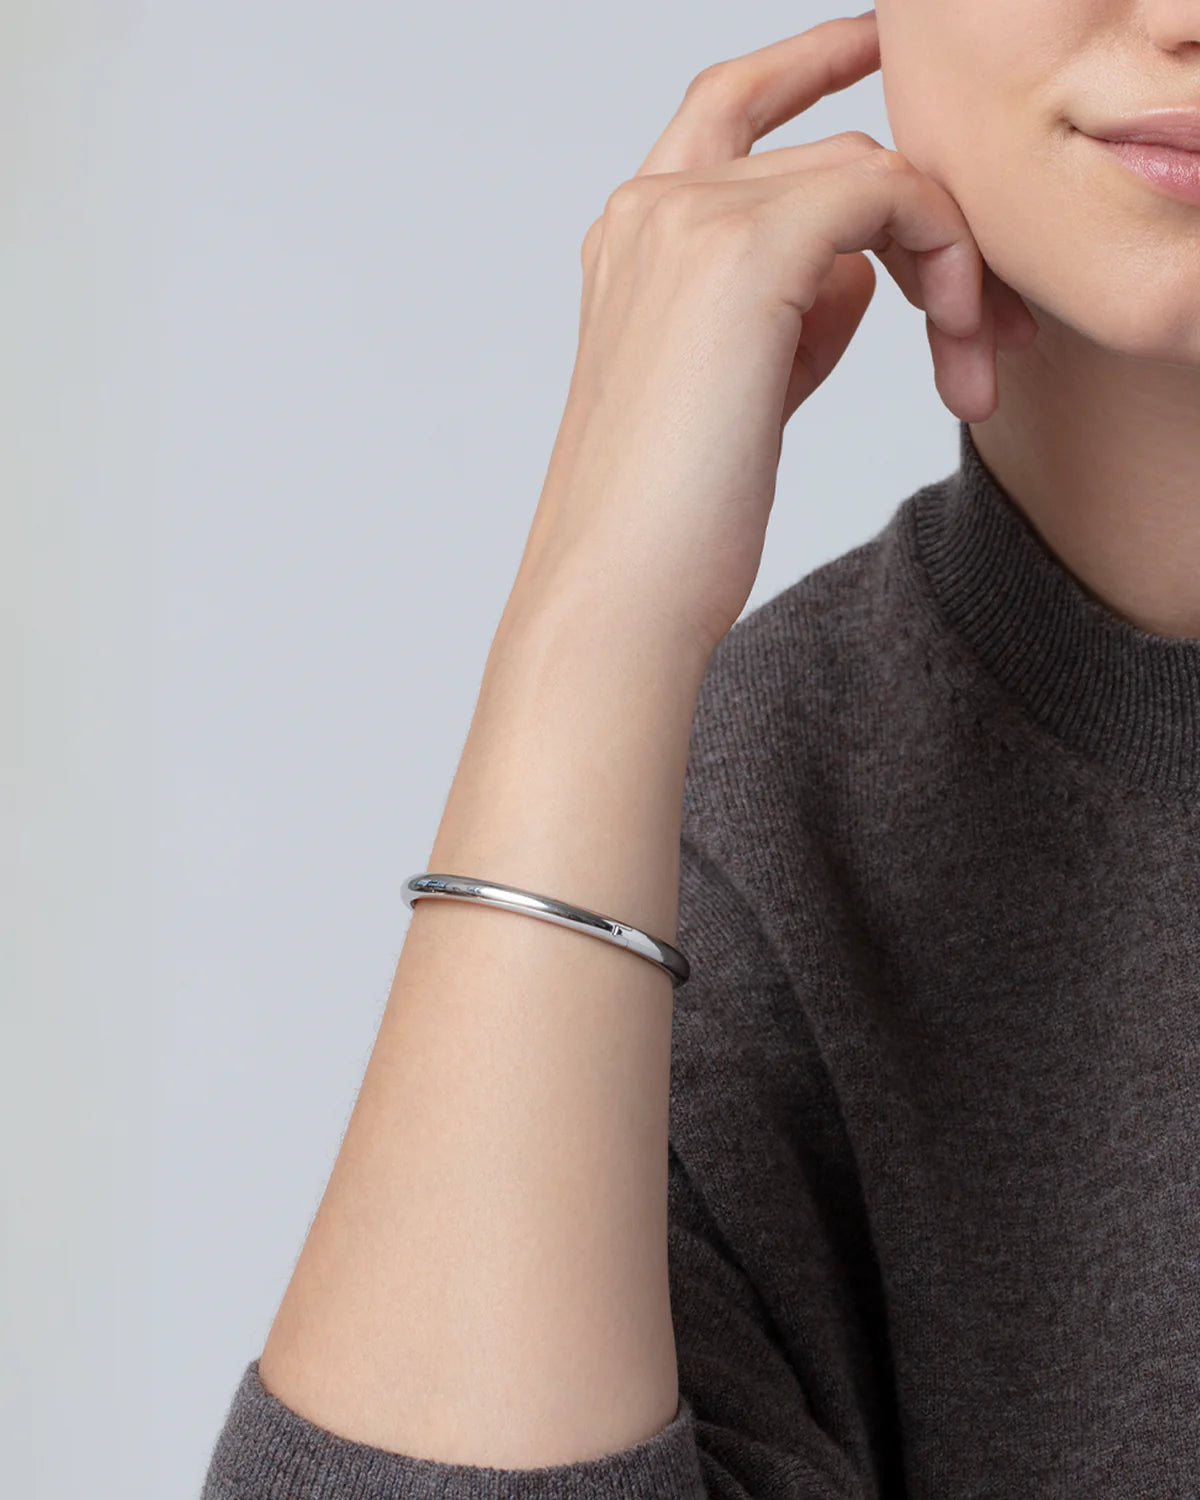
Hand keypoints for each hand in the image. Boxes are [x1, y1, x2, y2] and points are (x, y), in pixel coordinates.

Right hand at [504, 11, 1036, 664]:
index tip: (873, 51)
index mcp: (629, 244)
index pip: (731, 109)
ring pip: (866, 168)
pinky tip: (953, 340)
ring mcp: (686, 221)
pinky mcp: (741, 252)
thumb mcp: (737, 397)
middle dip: (925, 221)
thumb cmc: (670, 522)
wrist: (620, 593)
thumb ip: (791, 315)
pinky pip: (886, 190)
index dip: (810, 67)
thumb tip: (865, 271)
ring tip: (968, 357)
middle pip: (824, 145)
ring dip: (944, 255)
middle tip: (980, 318)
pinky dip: (943, 252)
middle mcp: (647, 211)